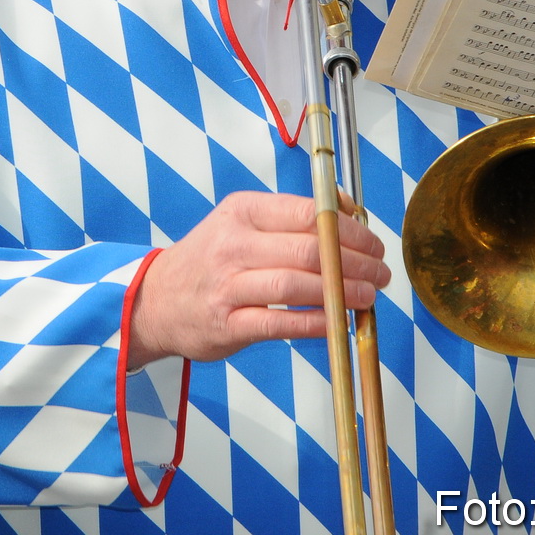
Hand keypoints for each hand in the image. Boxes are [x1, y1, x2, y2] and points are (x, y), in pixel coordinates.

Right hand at [126, 191, 389, 367]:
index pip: (307, 213)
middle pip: (308, 250)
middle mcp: (233, 244)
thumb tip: (349, 210)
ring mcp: (228, 285)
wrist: (154, 301)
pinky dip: (317, 322)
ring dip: (343, 292)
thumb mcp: (240, 223)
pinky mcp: (227, 324)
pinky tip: (339, 321)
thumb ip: (289, 217)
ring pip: (296, 285)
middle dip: (356, 262)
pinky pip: (281, 322)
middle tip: (381, 273)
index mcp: (241, 212)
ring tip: (369, 296)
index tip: (374, 243)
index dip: (350, 230)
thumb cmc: (209, 261)